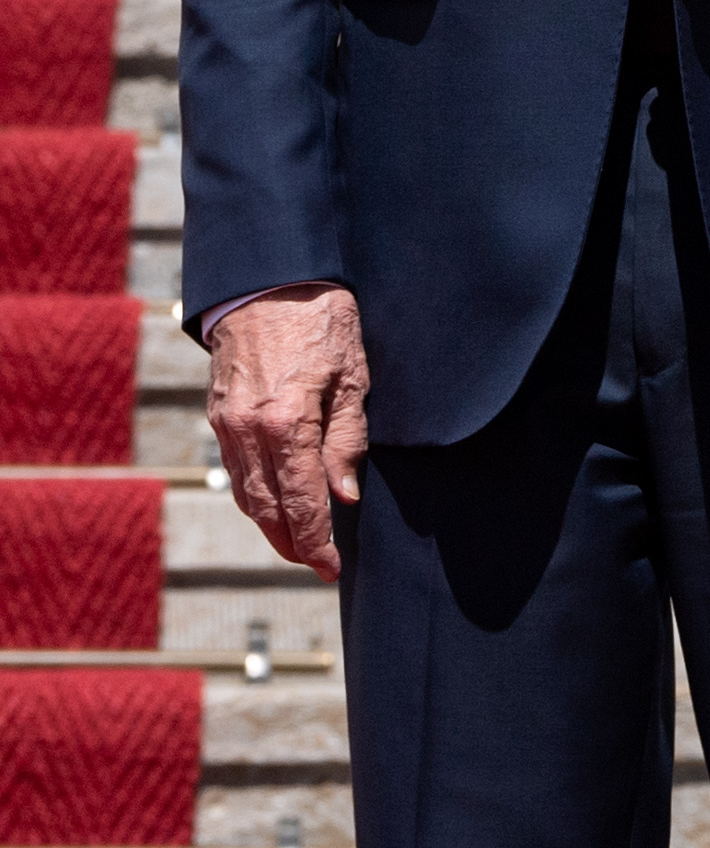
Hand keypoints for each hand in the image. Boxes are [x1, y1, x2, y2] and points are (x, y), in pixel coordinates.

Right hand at [207, 285, 367, 581]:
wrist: (269, 280)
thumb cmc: (324, 321)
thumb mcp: (354, 377)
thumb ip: (347, 440)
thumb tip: (344, 497)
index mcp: (287, 423)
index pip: (302, 501)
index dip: (317, 540)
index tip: (332, 567)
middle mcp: (248, 431)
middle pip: (267, 508)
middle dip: (292, 544)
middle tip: (318, 566)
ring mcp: (226, 424)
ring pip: (245, 494)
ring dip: (270, 526)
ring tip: (299, 546)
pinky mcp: (218, 415)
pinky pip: (235, 470)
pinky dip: (254, 497)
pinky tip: (275, 506)